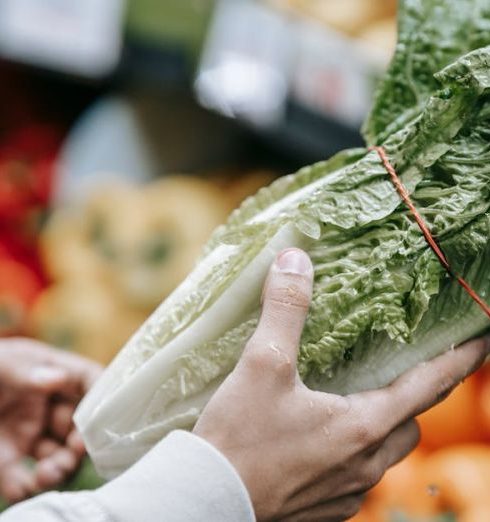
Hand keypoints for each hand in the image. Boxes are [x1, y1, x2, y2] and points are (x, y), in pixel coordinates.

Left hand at [0, 339, 101, 502]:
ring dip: (60, 468)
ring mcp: (27, 432)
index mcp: (49, 374)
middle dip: (82, 441)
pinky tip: (26, 486)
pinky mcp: (4, 459)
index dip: (103, 396)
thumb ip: (27, 370)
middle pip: (79, 424)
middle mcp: (45, 405)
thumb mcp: (1, 363)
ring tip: (48, 474)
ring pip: (57, 455)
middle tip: (74, 451)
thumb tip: (58, 378)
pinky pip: (22, 478)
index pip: (89, 381)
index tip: (106, 414)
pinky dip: (27, 488)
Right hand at [194, 248, 489, 521]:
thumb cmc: (239, 437)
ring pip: (384, 453)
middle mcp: (363, 464)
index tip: (481, 341)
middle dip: (415, 396)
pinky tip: (324, 437)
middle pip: (409, 424)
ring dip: (383, 424)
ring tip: (363, 401)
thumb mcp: (262, 364)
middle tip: (405, 370)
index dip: (459, 361)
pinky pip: (356, 475)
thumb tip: (294, 260)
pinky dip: (355, 450)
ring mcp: (346, 491)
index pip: (429, 386)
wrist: (205, 499)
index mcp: (361, 426)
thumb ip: (285, 309)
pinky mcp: (323, 507)